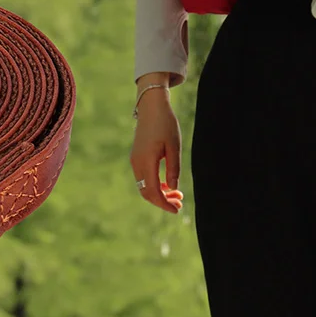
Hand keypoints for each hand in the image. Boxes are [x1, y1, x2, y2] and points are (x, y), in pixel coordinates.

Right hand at [129, 80, 183, 214]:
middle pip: (147, 193)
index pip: (154, 191)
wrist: (151, 106)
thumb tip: (173, 189)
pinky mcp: (136, 158)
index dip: (165, 204)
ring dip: (160, 194)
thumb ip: (173, 168)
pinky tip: (168, 185)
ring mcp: (135, 161)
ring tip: (177, 195)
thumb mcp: (174, 146)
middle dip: (163, 202)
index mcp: (146, 161)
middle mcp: (137, 164)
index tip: (177, 209)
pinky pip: (144, 179)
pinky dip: (155, 185)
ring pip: (144, 187)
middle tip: (180, 204)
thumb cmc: (165, 124)